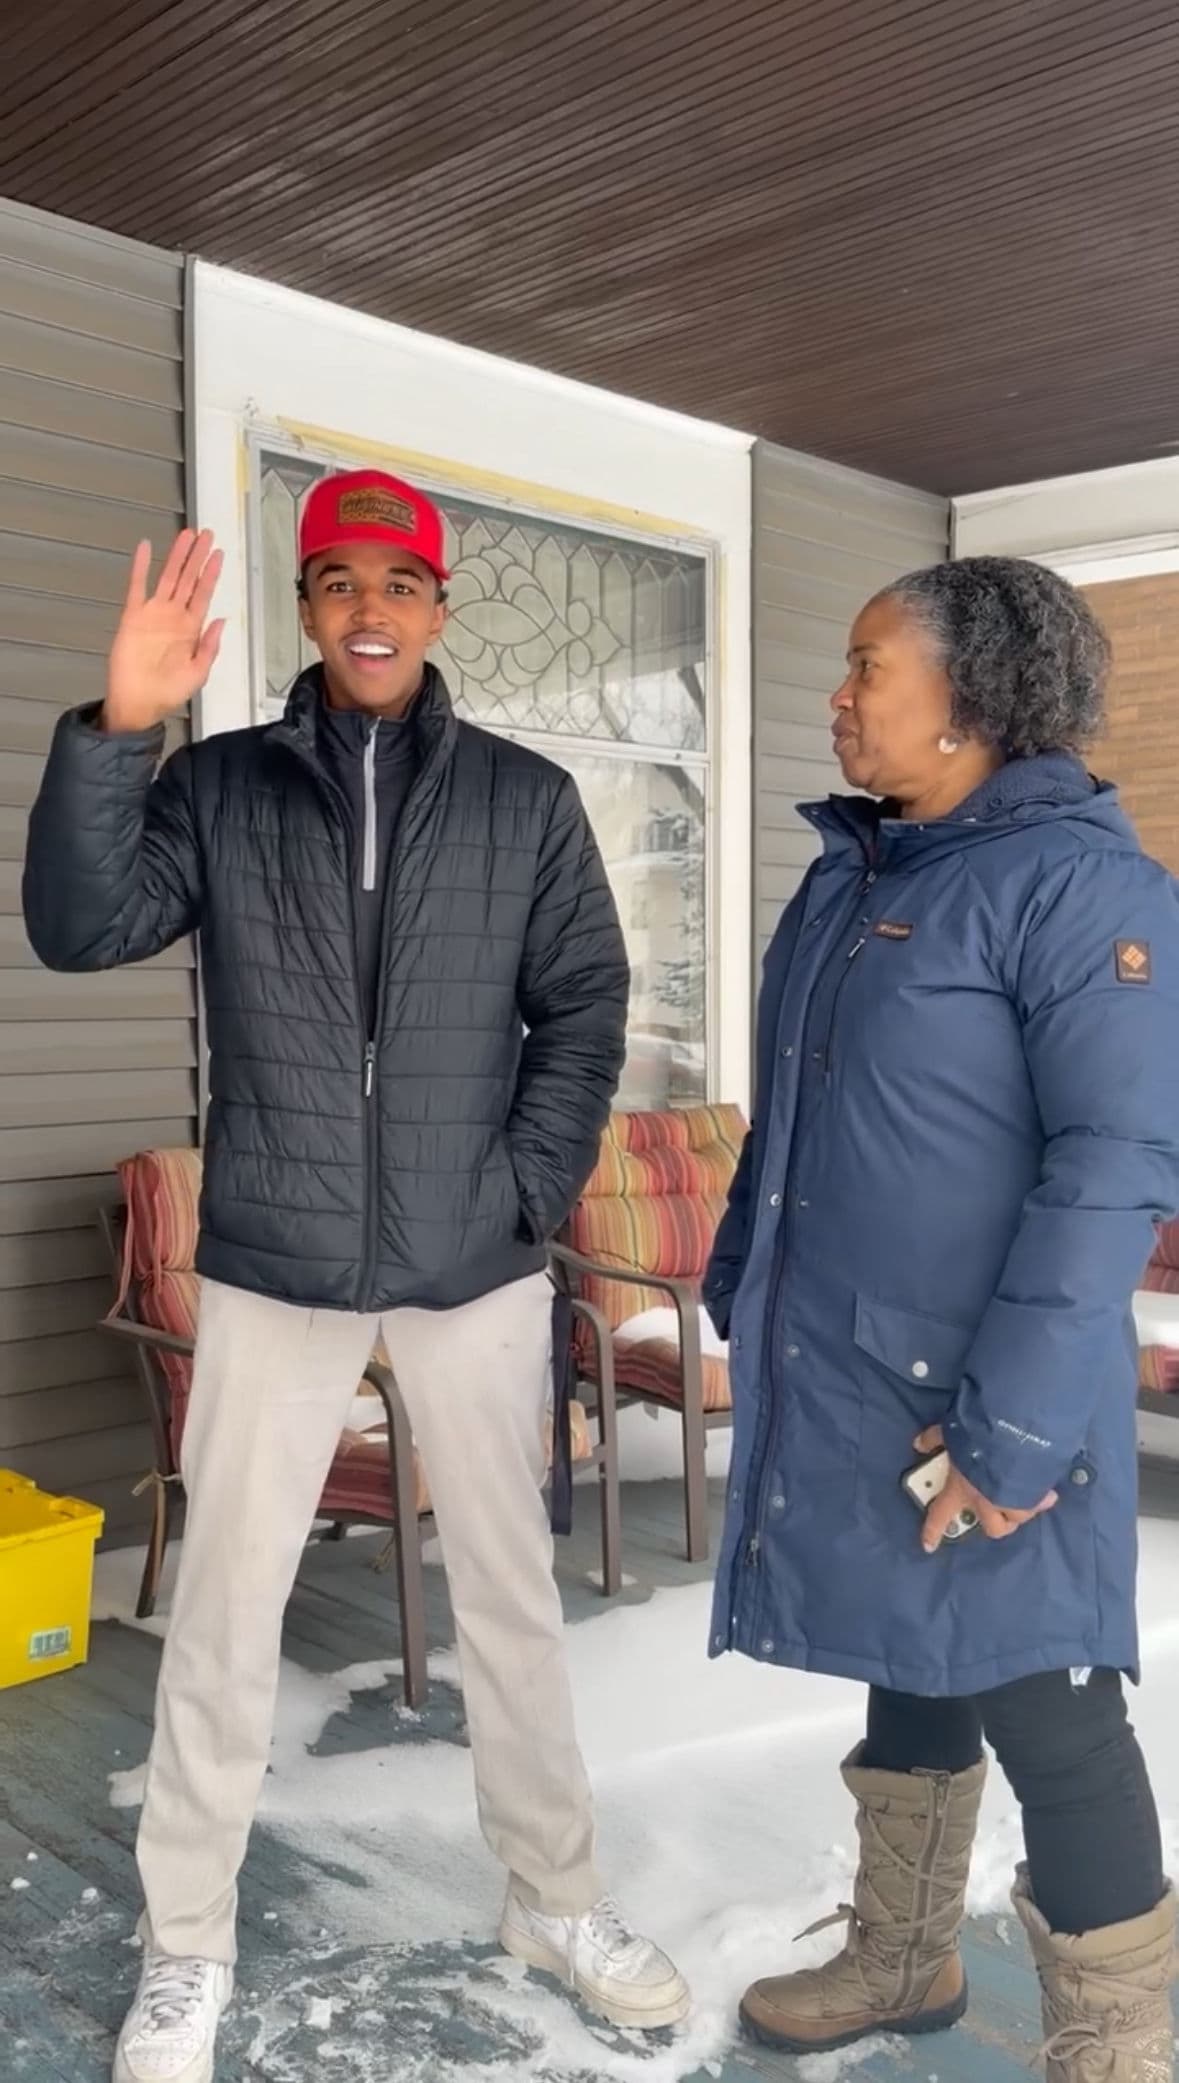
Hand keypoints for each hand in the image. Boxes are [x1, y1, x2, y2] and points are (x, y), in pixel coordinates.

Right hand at [103, 531, 224, 732]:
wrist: (137, 704)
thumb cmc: (167, 693)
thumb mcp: (198, 673)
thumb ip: (210, 646)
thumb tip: (221, 620)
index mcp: (191, 629)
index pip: (204, 594)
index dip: (211, 573)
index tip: (218, 554)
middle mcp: (173, 617)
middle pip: (188, 579)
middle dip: (197, 556)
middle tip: (206, 534)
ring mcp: (153, 614)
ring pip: (167, 577)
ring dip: (176, 556)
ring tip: (186, 535)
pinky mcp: (132, 616)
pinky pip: (136, 586)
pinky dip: (140, 567)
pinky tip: (144, 548)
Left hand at [915, 1425, 1057, 1552]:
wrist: (1014, 1434)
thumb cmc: (975, 1437)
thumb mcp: (949, 1432)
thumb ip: (934, 1439)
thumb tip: (919, 1444)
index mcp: (960, 1490)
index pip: (940, 1515)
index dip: (933, 1531)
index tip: (929, 1546)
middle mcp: (986, 1502)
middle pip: (992, 1527)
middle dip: (995, 1523)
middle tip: (996, 1513)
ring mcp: (1012, 1501)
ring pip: (1018, 1519)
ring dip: (1019, 1511)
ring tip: (1024, 1499)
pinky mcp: (1036, 1495)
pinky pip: (1041, 1503)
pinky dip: (1042, 1499)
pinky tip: (1047, 1492)